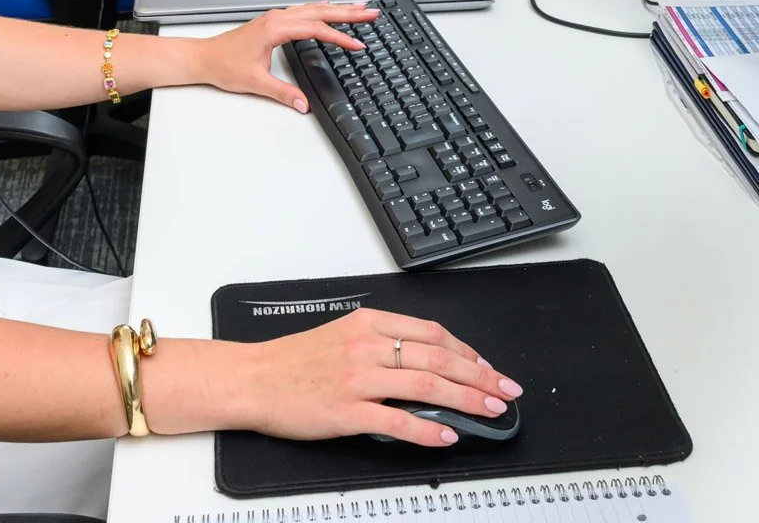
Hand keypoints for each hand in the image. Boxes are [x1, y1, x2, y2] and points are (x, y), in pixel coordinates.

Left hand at [199, 0, 376, 109]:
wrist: (204, 57)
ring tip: (359, 8)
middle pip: (319, 11)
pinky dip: (322, 10)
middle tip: (371, 12)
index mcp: (275, 28)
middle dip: (348, 12)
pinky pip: (304, 11)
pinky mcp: (273, 22)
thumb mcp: (255, 83)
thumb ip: (283, 93)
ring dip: (337, 8)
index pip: (316, 29)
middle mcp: (276, 18)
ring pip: (313, 9)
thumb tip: (303, 104)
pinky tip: (330, 10)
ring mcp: (275, 18)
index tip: (357, 44)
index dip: (339, 37)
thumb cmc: (223, 64)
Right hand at [235, 308, 523, 445]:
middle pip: (439, 358)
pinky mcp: (347, 411)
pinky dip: (427, 430)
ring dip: (466, 399)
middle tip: (505, 389)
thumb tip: (429, 359)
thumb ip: (384, 341)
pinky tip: (447, 436)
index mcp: (369, 323)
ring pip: (426, 386)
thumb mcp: (343, 333)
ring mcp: (358, 379)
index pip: (433, 333)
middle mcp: (367, 346)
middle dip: (481, 375)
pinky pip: (397, 421)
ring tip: (489, 410)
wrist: (254, 379)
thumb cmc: (295, 360)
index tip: (489, 367)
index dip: (470, 351)